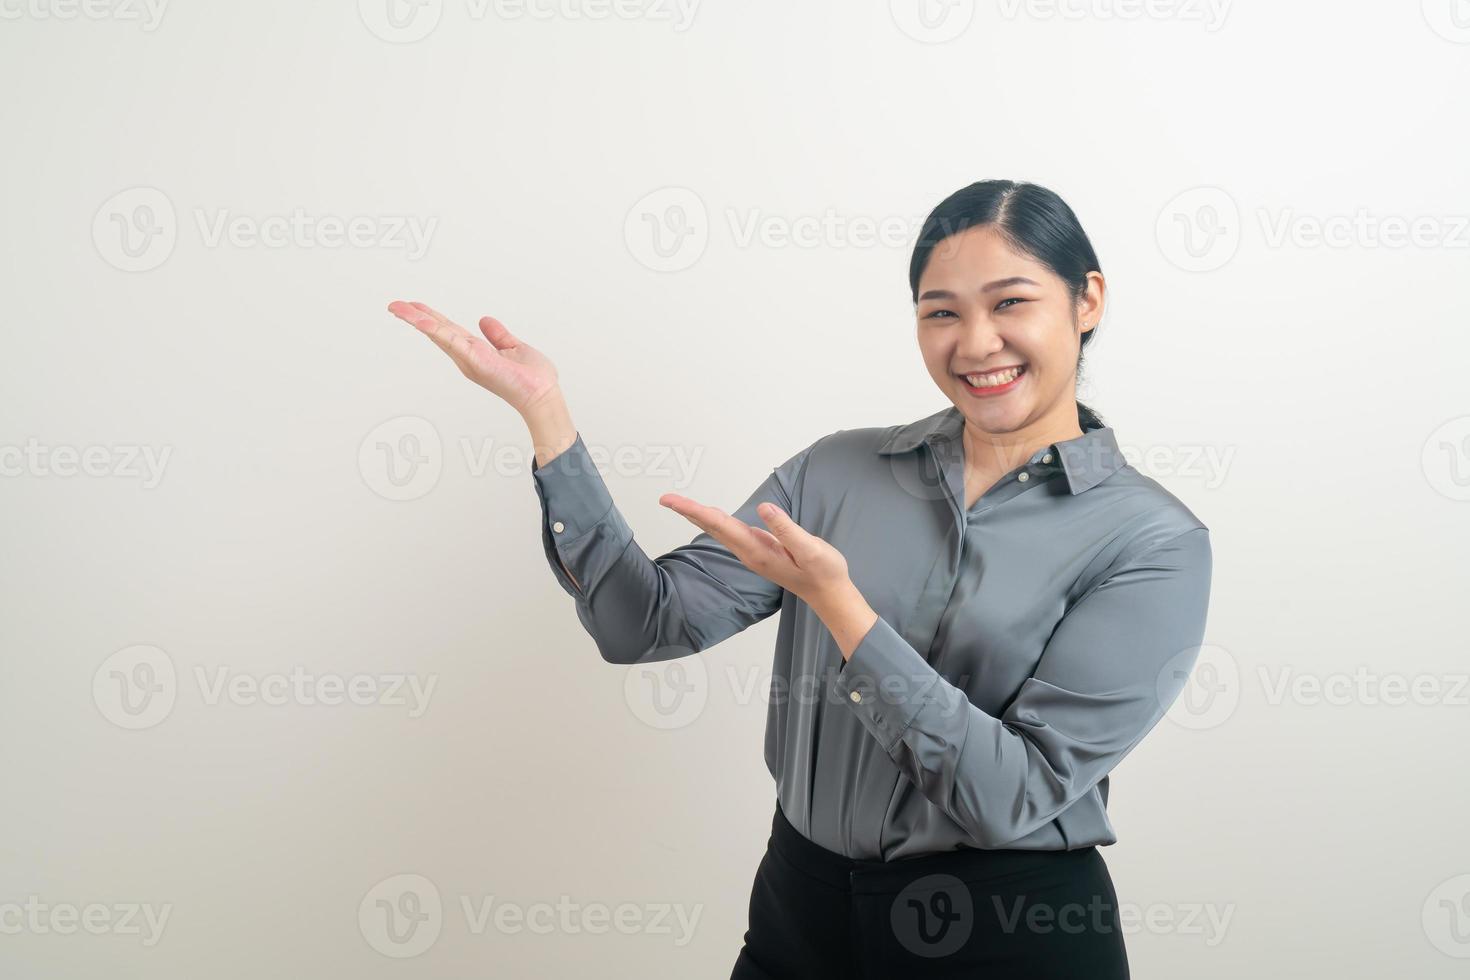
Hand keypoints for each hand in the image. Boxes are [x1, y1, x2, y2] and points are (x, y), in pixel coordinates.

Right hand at [387, 300, 561, 416]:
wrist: (543, 394)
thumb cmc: (532, 378)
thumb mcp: (513, 347)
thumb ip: (498, 335)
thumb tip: (484, 320)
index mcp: (475, 351)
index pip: (448, 330)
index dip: (430, 317)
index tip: (413, 306)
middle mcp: (467, 356)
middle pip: (437, 331)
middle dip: (415, 317)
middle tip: (393, 305)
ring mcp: (470, 359)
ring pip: (439, 334)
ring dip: (417, 320)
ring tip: (397, 308)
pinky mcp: (476, 360)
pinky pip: (453, 342)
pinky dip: (436, 331)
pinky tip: (421, 321)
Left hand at [658, 494, 854, 613]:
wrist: (828, 593)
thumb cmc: (823, 572)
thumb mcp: (810, 549)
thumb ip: (786, 529)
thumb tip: (764, 508)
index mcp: (757, 550)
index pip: (719, 525)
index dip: (694, 510)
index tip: (671, 501)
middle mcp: (749, 552)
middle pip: (713, 527)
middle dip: (688, 511)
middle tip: (665, 498)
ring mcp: (753, 552)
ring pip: (720, 530)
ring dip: (699, 515)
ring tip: (680, 503)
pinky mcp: (760, 550)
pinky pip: (731, 532)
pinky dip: (715, 520)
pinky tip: (710, 515)